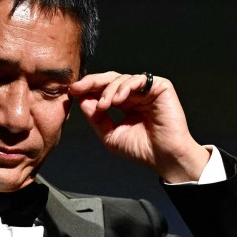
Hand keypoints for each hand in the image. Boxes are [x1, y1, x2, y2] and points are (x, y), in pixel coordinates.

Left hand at [70, 72, 209, 182]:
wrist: (164, 158)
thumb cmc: (142, 150)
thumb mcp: (110, 135)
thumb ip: (96, 118)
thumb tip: (82, 100)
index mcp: (126, 104)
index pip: (104, 90)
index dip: (88, 89)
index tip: (72, 91)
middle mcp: (136, 95)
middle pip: (111, 79)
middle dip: (92, 82)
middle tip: (78, 88)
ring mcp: (148, 90)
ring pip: (122, 79)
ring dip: (108, 90)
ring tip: (103, 105)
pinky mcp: (160, 87)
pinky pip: (138, 79)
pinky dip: (125, 87)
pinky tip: (117, 100)